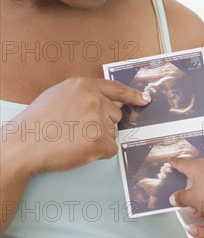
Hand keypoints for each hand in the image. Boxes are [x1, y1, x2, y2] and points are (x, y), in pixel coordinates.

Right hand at [9, 77, 149, 174]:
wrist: (25, 143)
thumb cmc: (39, 121)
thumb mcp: (61, 95)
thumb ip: (86, 94)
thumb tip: (112, 101)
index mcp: (84, 85)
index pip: (116, 88)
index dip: (133, 95)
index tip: (144, 100)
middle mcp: (94, 100)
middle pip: (116, 114)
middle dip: (103, 122)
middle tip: (78, 128)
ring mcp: (98, 121)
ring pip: (113, 132)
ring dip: (100, 138)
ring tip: (74, 138)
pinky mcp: (99, 142)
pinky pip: (111, 149)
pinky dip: (99, 153)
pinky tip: (80, 149)